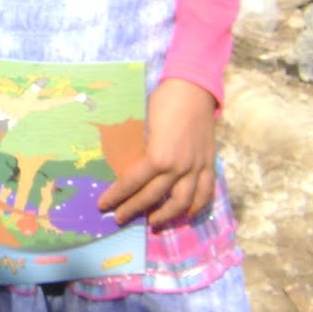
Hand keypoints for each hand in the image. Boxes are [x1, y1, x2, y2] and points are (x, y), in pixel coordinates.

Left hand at [97, 78, 216, 228]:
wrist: (193, 89)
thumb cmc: (164, 102)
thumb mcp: (144, 127)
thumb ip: (141, 151)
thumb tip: (128, 170)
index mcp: (158, 157)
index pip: (132, 184)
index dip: (116, 196)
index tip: (103, 206)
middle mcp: (178, 168)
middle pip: (153, 197)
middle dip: (133, 210)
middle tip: (119, 218)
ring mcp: (196, 168)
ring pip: (181, 203)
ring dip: (165, 216)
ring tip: (153, 222)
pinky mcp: (208, 164)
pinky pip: (205, 193)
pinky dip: (196, 206)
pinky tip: (186, 214)